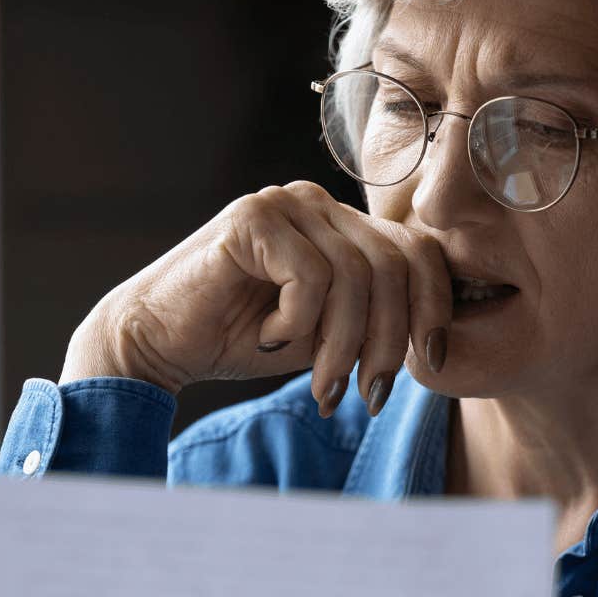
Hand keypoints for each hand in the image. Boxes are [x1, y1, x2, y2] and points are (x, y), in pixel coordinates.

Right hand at [60, 180, 452, 415]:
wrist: (156, 344)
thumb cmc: (241, 339)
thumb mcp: (329, 333)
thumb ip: (377, 320)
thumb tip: (441, 342)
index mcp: (343, 223)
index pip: (418, 251)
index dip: (434, 309)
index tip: (434, 364)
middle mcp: (318, 202)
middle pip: (395, 265)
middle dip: (389, 341)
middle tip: (367, 394)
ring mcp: (284, 202)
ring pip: (356, 276)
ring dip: (342, 345)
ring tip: (321, 383)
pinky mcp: (251, 218)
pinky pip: (310, 277)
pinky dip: (297, 323)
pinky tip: (268, 337)